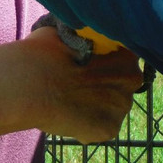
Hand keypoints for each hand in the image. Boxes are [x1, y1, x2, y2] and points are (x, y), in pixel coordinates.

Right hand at [22, 25, 142, 143]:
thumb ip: (85, 40)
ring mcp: (122, 106)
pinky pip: (99, 128)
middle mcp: (132, 78)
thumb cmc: (45, 52)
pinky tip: (69, 117)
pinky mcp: (110, 129)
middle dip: (104, 85)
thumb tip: (82, 40)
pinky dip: (87, 126)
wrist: (31, 83)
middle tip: (78, 85)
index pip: (123, 58)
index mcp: (124, 50)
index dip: (105, 62)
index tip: (88, 64)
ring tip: (70, 103)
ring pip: (111, 107)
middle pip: (121, 84)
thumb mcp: (68, 33)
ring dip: (95, 106)